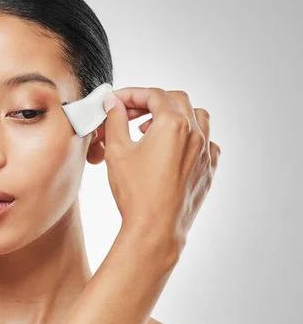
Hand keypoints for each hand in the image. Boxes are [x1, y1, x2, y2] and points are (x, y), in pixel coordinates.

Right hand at [99, 88, 219, 255]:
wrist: (155, 228)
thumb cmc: (136, 193)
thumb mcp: (117, 151)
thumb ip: (115, 120)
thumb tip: (114, 104)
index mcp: (173, 124)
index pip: (152, 95)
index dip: (131, 94)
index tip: (116, 102)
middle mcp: (195, 133)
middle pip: (176, 100)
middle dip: (151, 102)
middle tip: (129, 114)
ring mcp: (206, 152)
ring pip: (197, 116)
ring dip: (174, 115)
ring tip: (151, 129)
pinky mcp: (208, 169)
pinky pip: (206, 141)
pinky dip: (190, 137)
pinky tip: (172, 149)